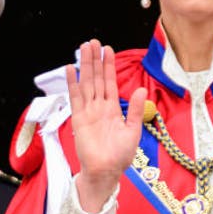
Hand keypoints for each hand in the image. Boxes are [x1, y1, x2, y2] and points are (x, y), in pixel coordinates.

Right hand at [68, 39, 145, 212]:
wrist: (106, 171)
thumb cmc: (120, 156)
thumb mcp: (133, 130)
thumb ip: (136, 109)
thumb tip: (142, 89)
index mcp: (113, 109)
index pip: (110, 82)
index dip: (108, 66)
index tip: (107, 49)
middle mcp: (99, 107)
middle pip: (96, 78)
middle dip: (94, 60)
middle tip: (92, 42)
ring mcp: (88, 111)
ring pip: (86, 83)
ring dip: (84, 66)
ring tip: (83, 48)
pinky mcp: (78, 119)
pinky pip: (75, 97)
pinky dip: (72, 83)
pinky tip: (70, 69)